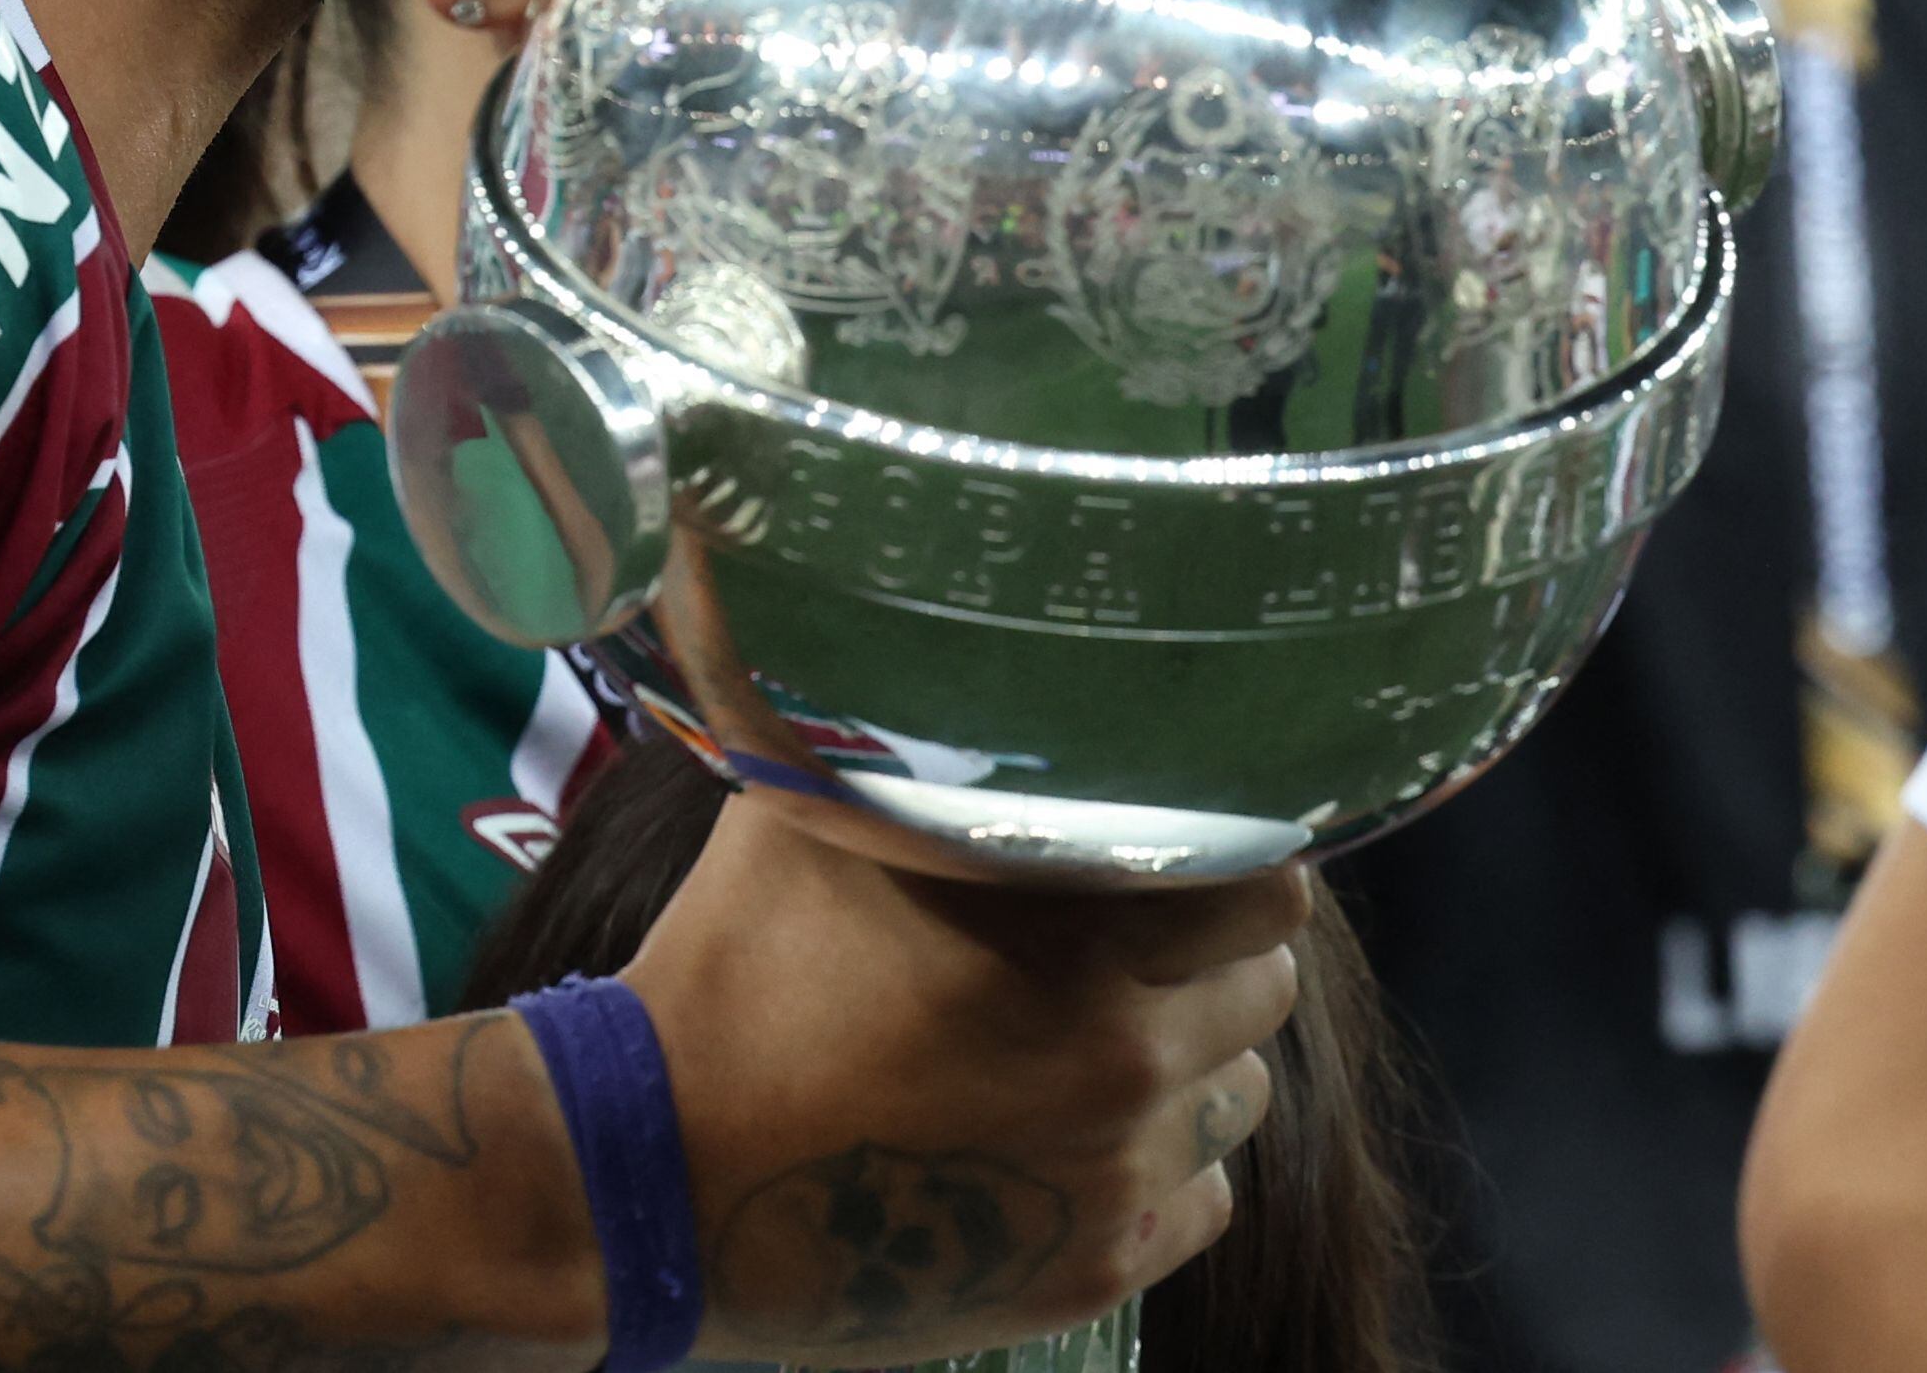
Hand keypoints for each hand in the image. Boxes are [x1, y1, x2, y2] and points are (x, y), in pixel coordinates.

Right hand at [620, 802, 1304, 1366]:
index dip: (1234, 863)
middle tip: (1125, 950)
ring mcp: (1113, 1177)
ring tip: (1090, 1045)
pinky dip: (1156, 1168)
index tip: (1179, 858)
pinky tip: (1068, 1138)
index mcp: (1079, 936)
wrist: (654, 1173)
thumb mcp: (812, 812)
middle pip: (1265, 990)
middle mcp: (1124, 1057)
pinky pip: (1201, 1202)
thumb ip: (914, 742)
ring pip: (1238, 1099)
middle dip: (1210, 960)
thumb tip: (950, 653)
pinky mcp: (1090, 1272)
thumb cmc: (732, 969)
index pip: (1272, 888)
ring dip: (1190, 1064)